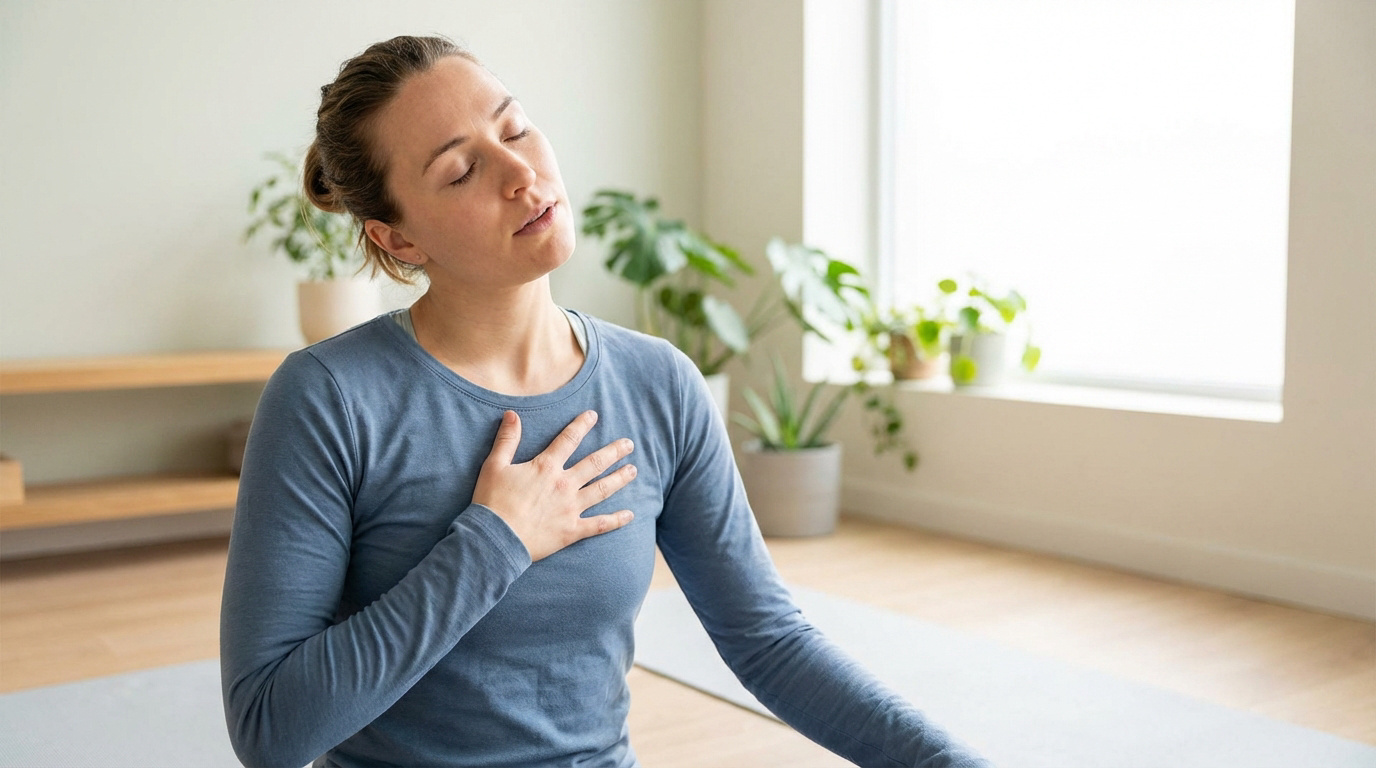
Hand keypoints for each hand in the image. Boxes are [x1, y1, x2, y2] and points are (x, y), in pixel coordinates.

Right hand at [473, 410, 636, 560]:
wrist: (494, 539)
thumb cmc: (491, 502)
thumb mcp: (494, 466)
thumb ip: (507, 440)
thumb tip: (513, 414)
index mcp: (546, 468)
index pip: (568, 440)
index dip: (581, 425)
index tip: (594, 416)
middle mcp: (564, 485)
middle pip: (595, 463)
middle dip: (613, 452)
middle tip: (629, 444)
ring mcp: (571, 508)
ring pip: (602, 490)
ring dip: (620, 479)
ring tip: (633, 470)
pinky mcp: (572, 531)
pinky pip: (599, 525)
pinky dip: (616, 520)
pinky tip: (630, 515)